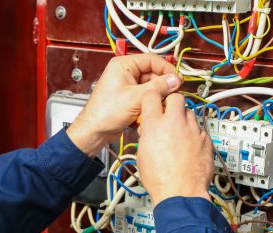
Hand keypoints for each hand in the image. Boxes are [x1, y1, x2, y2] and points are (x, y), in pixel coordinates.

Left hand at [67, 54, 181, 156]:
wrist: (95, 131)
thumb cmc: (104, 112)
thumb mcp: (135, 98)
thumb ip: (158, 87)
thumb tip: (174, 80)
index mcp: (123, 65)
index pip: (151, 60)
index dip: (166, 68)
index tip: (177, 79)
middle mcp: (125, 73)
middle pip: (153, 74)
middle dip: (162, 85)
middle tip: (173, 93)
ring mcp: (128, 86)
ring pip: (151, 87)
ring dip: (157, 96)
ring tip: (161, 104)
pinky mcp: (130, 98)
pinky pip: (146, 97)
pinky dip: (151, 103)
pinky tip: (151, 110)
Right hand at [137, 91, 212, 204]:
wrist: (181, 193)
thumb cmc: (160, 179)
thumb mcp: (142, 155)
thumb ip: (146, 136)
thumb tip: (149, 131)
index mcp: (155, 125)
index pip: (151, 96)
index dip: (152, 99)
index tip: (153, 104)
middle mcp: (175, 123)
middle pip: (176, 97)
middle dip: (172, 103)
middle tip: (169, 114)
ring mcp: (193, 130)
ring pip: (190, 112)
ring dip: (184, 119)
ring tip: (180, 133)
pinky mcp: (206, 139)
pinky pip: (200, 129)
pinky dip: (195, 134)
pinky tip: (190, 145)